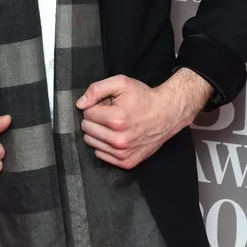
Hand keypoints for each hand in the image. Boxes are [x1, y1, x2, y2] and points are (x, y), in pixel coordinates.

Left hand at [76, 69, 213, 169]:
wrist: (166, 114)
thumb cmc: (143, 97)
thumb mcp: (121, 83)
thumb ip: (96, 89)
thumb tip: (80, 104)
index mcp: (116, 119)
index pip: (87, 113)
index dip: (95, 106)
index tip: (107, 104)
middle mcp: (119, 140)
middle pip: (87, 129)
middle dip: (95, 119)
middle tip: (111, 113)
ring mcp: (123, 153)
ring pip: (92, 143)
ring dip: (99, 132)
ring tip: (114, 124)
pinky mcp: (127, 162)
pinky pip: (101, 155)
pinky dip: (104, 145)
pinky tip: (116, 135)